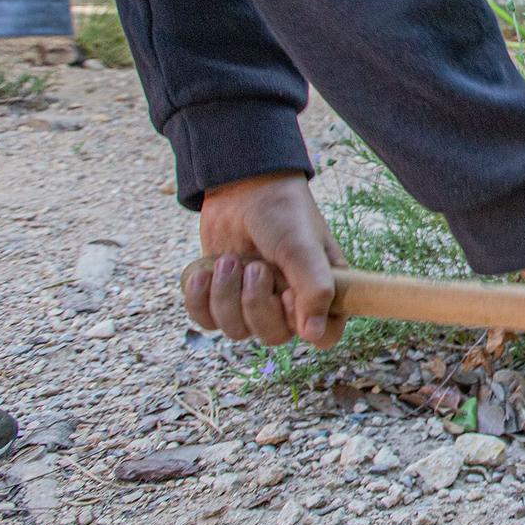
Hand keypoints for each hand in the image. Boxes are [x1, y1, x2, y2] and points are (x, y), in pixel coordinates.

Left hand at [183, 172, 345, 348]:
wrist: (240, 188)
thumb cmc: (282, 212)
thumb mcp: (302, 246)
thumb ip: (315, 288)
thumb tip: (313, 334)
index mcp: (320, 291)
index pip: (324, 336)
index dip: (301, 323)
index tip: (288, 295)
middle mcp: (289, 303)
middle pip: (272, 336)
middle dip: (255, 303)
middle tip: (255, 267)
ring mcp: (254, 302)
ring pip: (236, 331)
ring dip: (225, 295)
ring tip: (228, 260)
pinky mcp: (222, 298)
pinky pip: (206, 321)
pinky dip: (200, 299)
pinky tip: (205, 272)